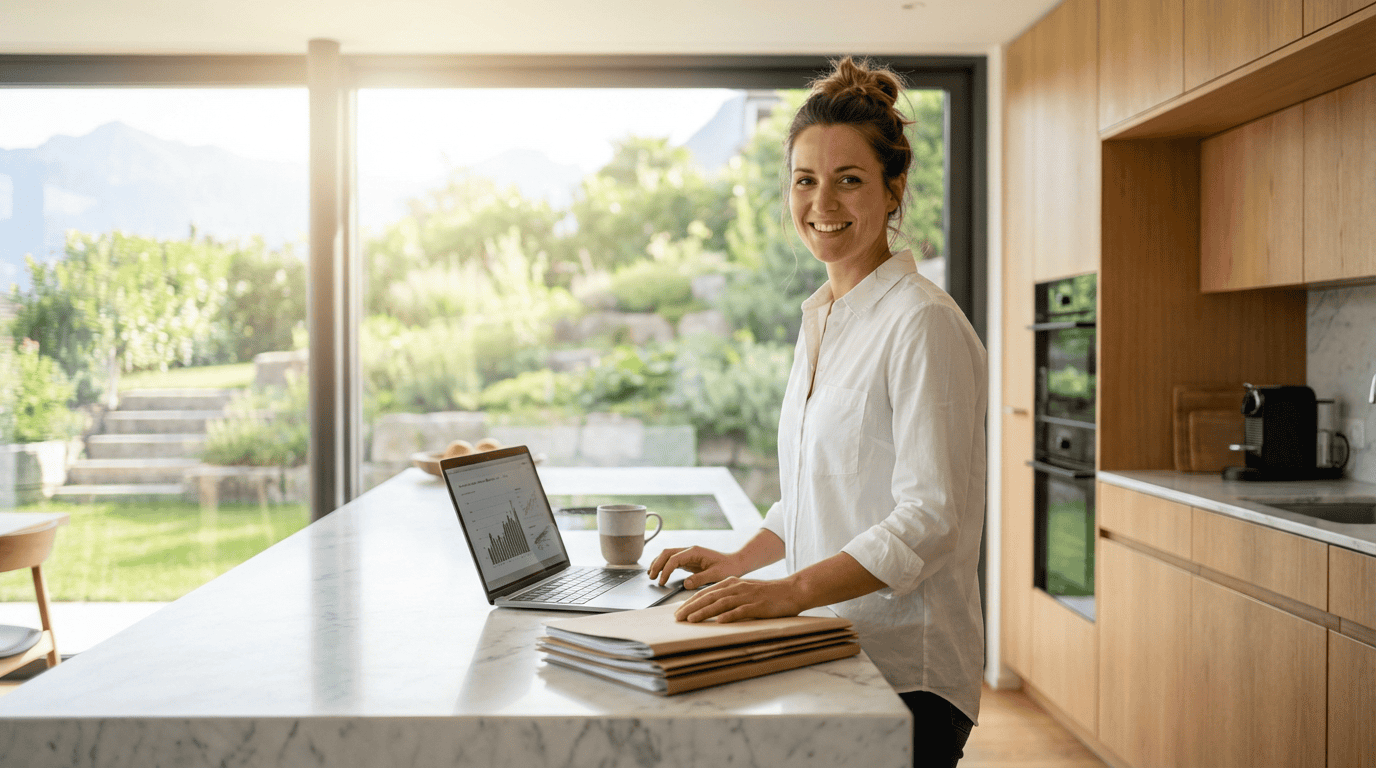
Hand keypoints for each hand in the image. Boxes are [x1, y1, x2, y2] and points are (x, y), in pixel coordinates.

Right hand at [647, 546, 740, 587]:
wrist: (736, 563)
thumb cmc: (728, 567)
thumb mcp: (716, 575)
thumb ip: (700, 579)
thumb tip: (685, 584)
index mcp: (695, 552)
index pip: (674, 559)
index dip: (665, 570)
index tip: (662, 582)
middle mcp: (689, 550)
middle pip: (667, 553)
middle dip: (657, 564)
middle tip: (651, 577)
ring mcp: (688, 554)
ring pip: (667, 555)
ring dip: (658, 563)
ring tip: (651, 575)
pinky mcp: (689, 560)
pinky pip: (672, 561)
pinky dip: (664, 566)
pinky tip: (660, 574)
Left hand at [673, 576, 804, 622]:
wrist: (792, 590)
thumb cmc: (768, 594)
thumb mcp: (745, 591)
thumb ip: (729, 597)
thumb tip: (712, 609)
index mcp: (732, 583)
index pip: (706, 593)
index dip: (690, 602)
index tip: (678, 612)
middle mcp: (736, 587)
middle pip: (709, 597)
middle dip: (691, 607)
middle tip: (677, 618)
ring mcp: (747, 596)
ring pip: (721, 603)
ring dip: (704, 612)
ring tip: (691, 620)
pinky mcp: (758, 605)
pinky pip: (741, 611)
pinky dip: (729, 616)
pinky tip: (718, 621)